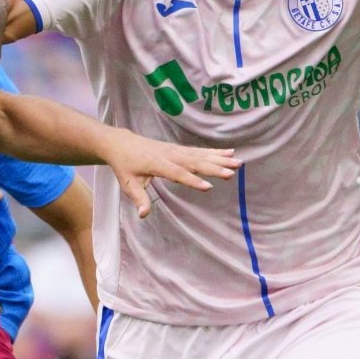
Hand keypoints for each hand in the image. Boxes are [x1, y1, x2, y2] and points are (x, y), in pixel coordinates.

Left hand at [103, 131, 241, 217]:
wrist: (122, 143)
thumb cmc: (126, 166)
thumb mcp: (128, 184)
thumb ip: (138, 199)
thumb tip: (143, 215)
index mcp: (157, 164)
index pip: (177, 174)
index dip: (192, 181)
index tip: (208, 187)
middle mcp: (170, 155)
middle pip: (195, 162)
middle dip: (214, 168)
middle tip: (232, 172)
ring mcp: (176, 150)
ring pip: (201, 155)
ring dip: (220, 159)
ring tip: (238, 162)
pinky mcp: (180, 149)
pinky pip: (200, 151)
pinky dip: (215, 152)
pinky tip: (229, 153)